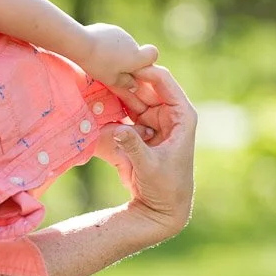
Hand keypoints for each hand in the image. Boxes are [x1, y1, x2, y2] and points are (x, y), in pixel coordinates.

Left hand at [78, 23, 158, 91]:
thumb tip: (134, 86)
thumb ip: (125, 83)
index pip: (153, 54)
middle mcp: (131, 42)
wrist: (81, 43)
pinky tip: (96, 50)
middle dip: (128, 60)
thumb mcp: (111, 80)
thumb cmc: (98, 64)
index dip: (148, 60)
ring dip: (117, 52)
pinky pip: (114, 39)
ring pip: (124, 45)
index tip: (137, 67)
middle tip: (113, 69)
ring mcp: (121, 33)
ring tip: (101, 59)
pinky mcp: (110, 28)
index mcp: (135, 56)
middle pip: (135, 51)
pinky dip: (109, 44)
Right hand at [107, 65, 195, 241]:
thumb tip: (116, 128)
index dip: (143, 71)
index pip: (163, 81)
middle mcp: (168, 113)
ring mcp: (154, 120)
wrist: (161, 209)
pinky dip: (112, 107)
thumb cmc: (165, 188)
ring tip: (94, 82)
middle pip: (145, 86)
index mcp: (181, 116)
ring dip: (115, 92)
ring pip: (132, 97)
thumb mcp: (149, 166)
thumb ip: (132, 146)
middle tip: (100, 71)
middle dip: (124, 79)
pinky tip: (95, 99)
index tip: (120, 66)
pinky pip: (124, 111)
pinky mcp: (140, 129)